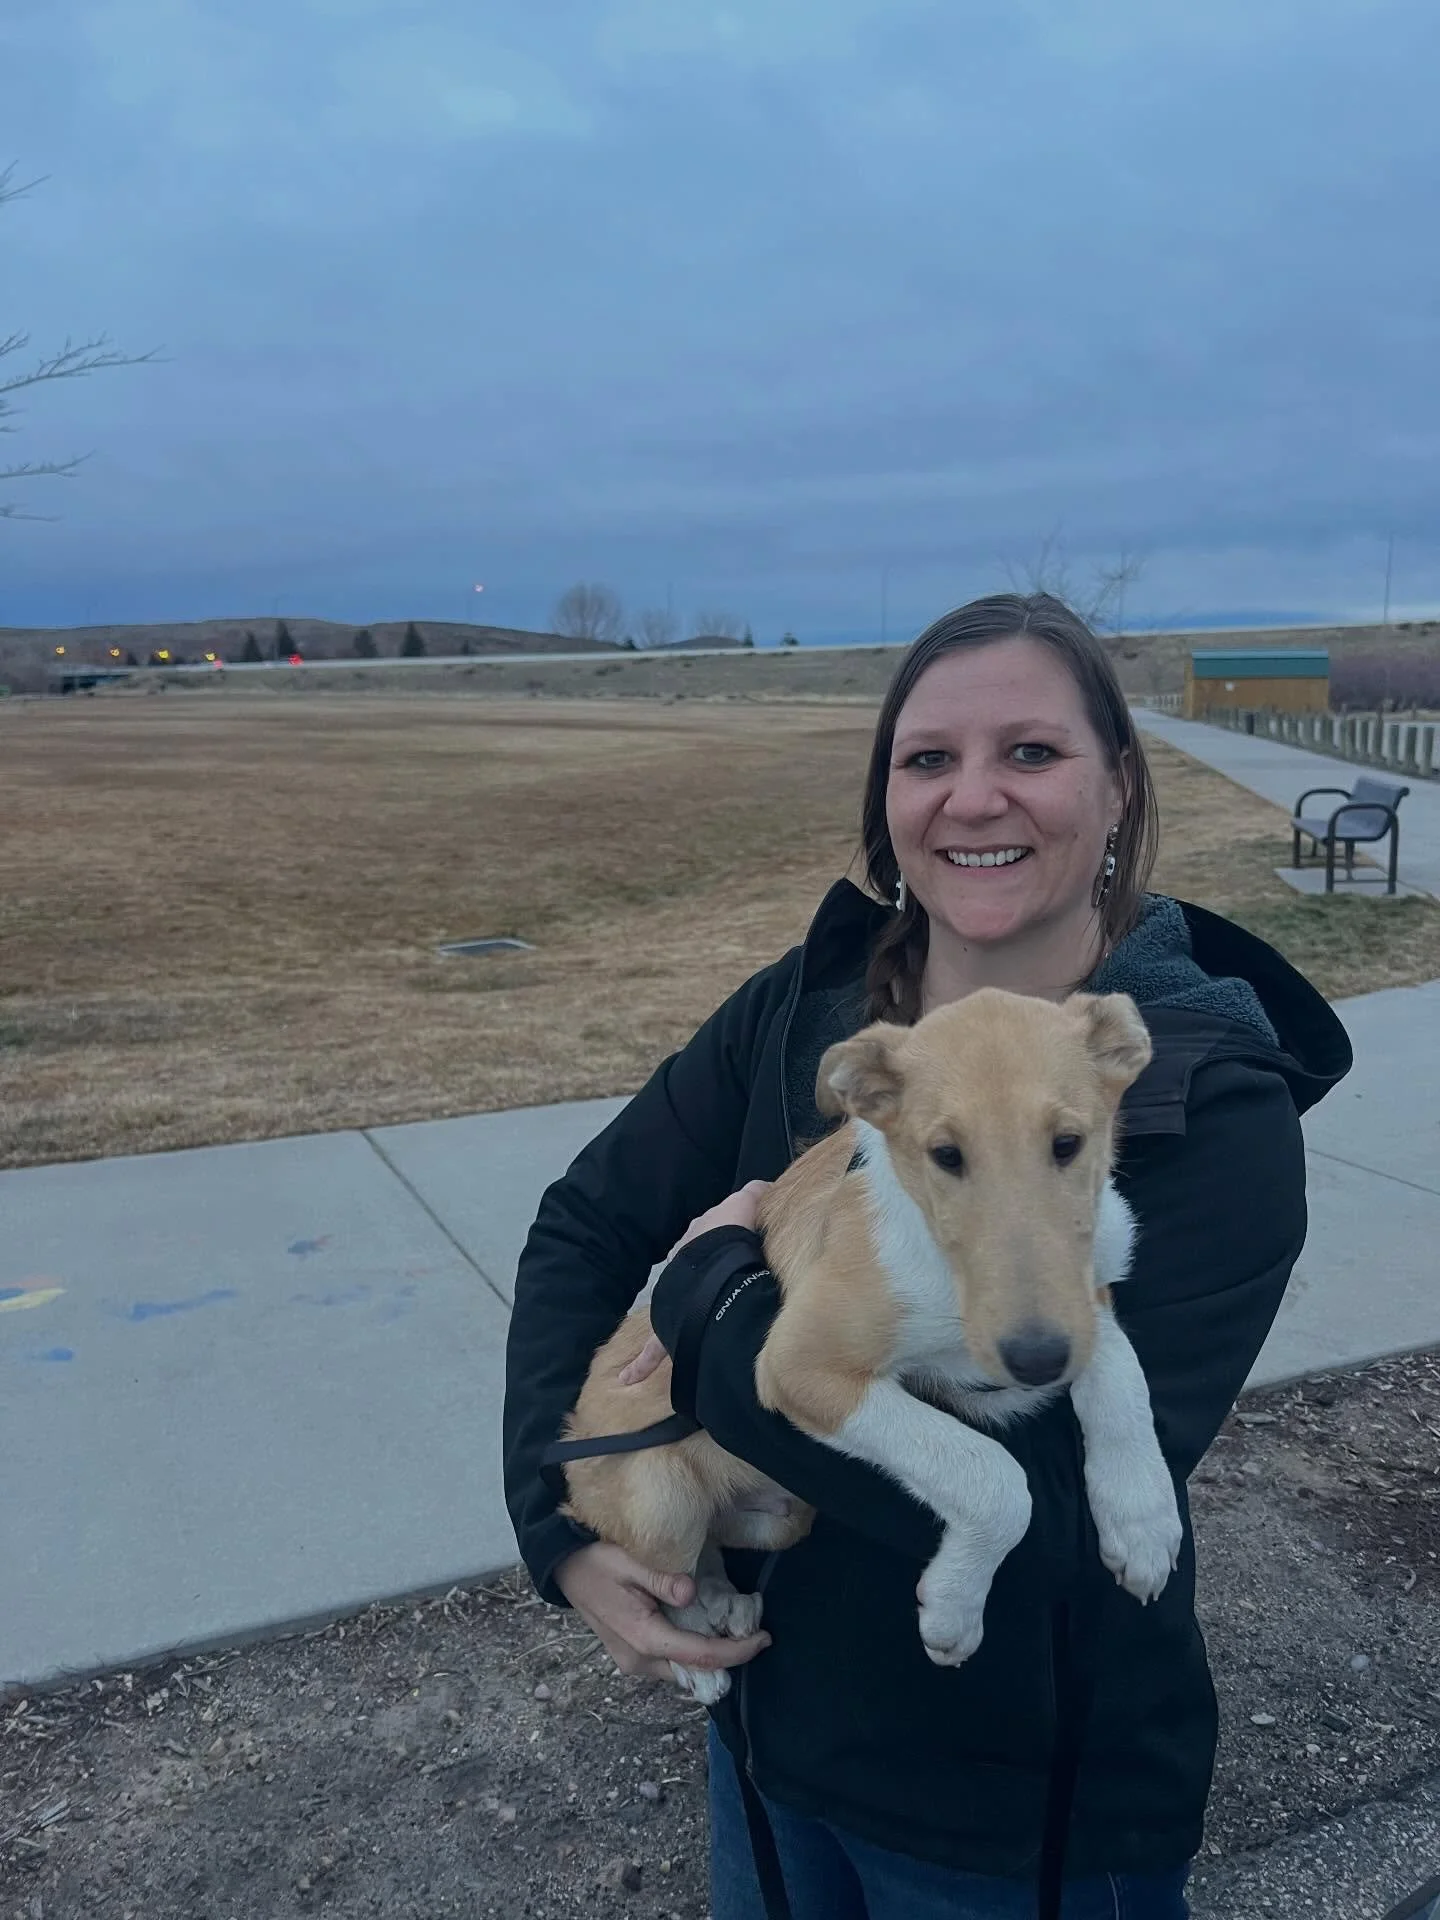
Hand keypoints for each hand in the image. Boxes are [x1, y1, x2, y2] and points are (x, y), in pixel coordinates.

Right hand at [555, 1541, 769, 1685]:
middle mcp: (639, 1661)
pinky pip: (670, 1662)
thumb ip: (661, 1578)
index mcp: (643, 1639)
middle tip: (752, 1629)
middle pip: (694, 1671)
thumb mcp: (628, 1561)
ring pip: (683, 1670)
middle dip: (727, 1656)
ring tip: (731, 1626)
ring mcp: (633, 1662)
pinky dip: (691, 1650)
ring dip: (709, 1654)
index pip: (700, 1656)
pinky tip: (702, 1626)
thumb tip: (691, 1594)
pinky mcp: (631, 1656)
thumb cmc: (596, 1561)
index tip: (764, 1638)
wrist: (564, 1568)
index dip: (737, 1651)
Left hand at [617, 1179, 771, 1386]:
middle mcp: (681, 1264)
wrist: (713, 1268)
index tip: (742, 1249)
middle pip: (695, 1269)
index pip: (711, 1235)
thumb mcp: (749, 1205)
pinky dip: (643, 1362)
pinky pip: (655, 1348)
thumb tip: (765, 1187)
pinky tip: (629, 1378)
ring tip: (704, 1323)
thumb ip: (758, 1194)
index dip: (727, 1239)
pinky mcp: (671, 1326)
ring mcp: (674, 1295)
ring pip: (679, 1304)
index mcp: (698, 1236)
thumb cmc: (733, 1237)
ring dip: (686, 1311)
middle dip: (705, 1276)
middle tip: (727, 1284)